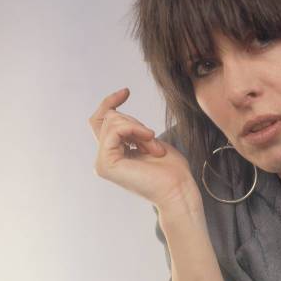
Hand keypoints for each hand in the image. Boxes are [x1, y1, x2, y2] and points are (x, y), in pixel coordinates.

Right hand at [89, 88, 202, 222]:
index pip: (101, 121)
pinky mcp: (106, 164)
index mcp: (113, 154)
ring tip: (154, 147)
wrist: (178, 189)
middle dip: (135, 122)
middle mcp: (105, 158)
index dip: (110, 103)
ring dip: (139, 128)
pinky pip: (115, 130)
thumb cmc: (171, 169)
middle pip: (109, 118)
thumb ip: (131, 129)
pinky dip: (135, 130)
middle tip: (154, 141)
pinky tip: (149, 141)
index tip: (126, 91)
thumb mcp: (149, 141)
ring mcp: (103, 163)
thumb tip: (115, 112)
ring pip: (112, 121)